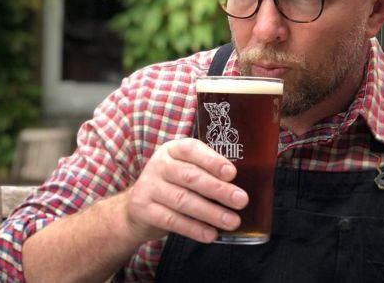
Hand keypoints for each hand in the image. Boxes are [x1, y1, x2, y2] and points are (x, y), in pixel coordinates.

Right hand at [123, 138, 248, 243]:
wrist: (137, 207)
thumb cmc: (174, 185)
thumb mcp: (186, 170)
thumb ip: (208, 172)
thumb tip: (246, 184)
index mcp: (174, 149)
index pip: (192, 149)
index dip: (213, 161)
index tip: (232, 173)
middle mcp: (159, 164)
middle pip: (191, 176)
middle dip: (219, 190)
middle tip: (241, 200)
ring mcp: (148, 186)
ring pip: (183, 200)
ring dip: (211, 213)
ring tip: (232, 221)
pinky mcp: (142, 209)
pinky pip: (172, 220)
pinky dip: (194, 229)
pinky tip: (211, 234)